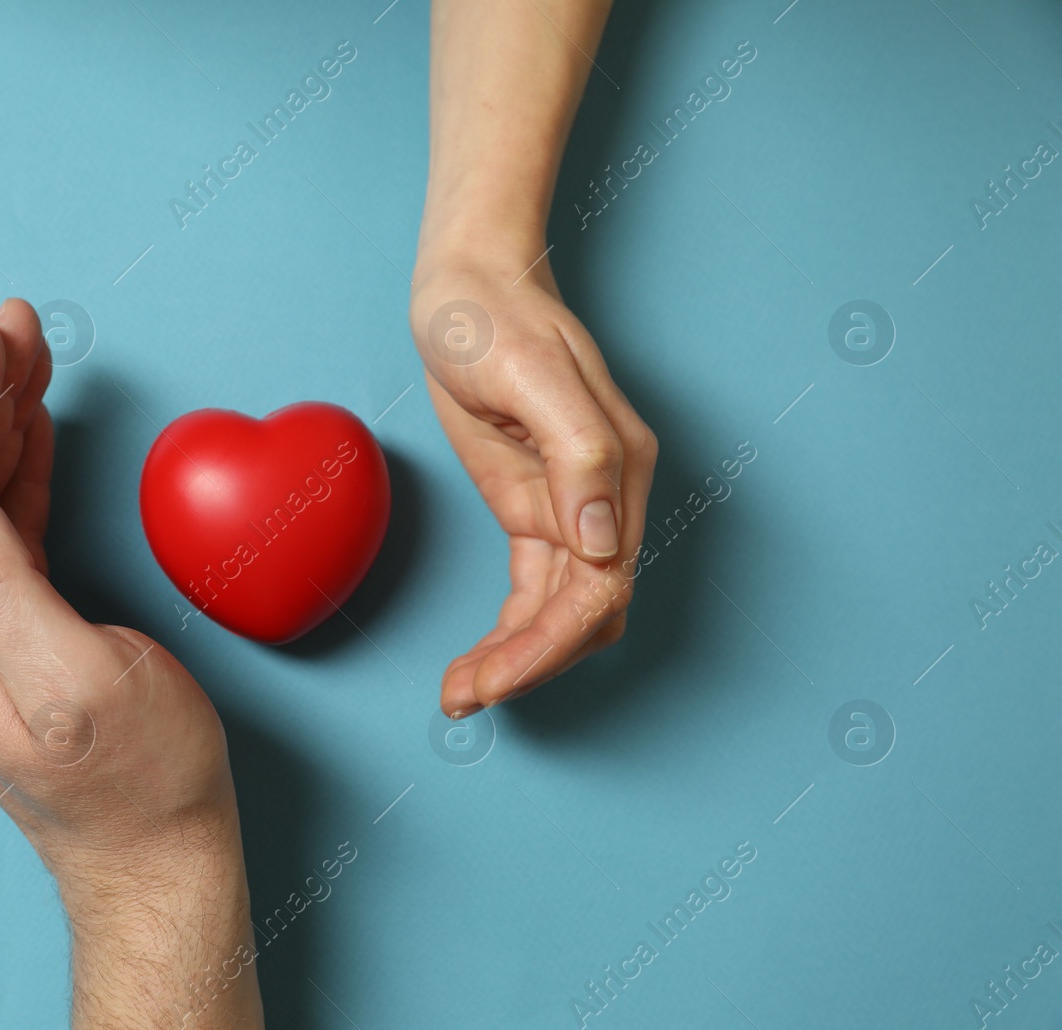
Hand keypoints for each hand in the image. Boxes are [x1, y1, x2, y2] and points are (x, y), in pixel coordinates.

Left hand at [0, 302, 267, 1029]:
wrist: (159, 860)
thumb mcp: (79, 682)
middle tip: (15, 323)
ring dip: (0, 426)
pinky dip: (20, 475)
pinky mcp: (12, 642)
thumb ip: (2, 586)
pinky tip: (36, 434)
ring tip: (28, 355)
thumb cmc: (141, 782)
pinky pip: (4, 537)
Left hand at [410, 253, 656, 715]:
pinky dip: (510, 633)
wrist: (468, 283)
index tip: (493, 680)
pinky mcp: (534, 508)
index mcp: (619, 467)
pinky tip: (475, 661)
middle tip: (462, 697)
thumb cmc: (495, 315)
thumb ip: (580, 451)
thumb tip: (602, 537)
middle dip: (529, 664)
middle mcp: (606, 496)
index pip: (601, 585)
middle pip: (584, 613)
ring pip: (561, 613)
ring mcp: (572, 505)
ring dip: (517, 660)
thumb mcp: (531, 371)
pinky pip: (535, 592)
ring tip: (459, 693)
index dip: (549, 645)